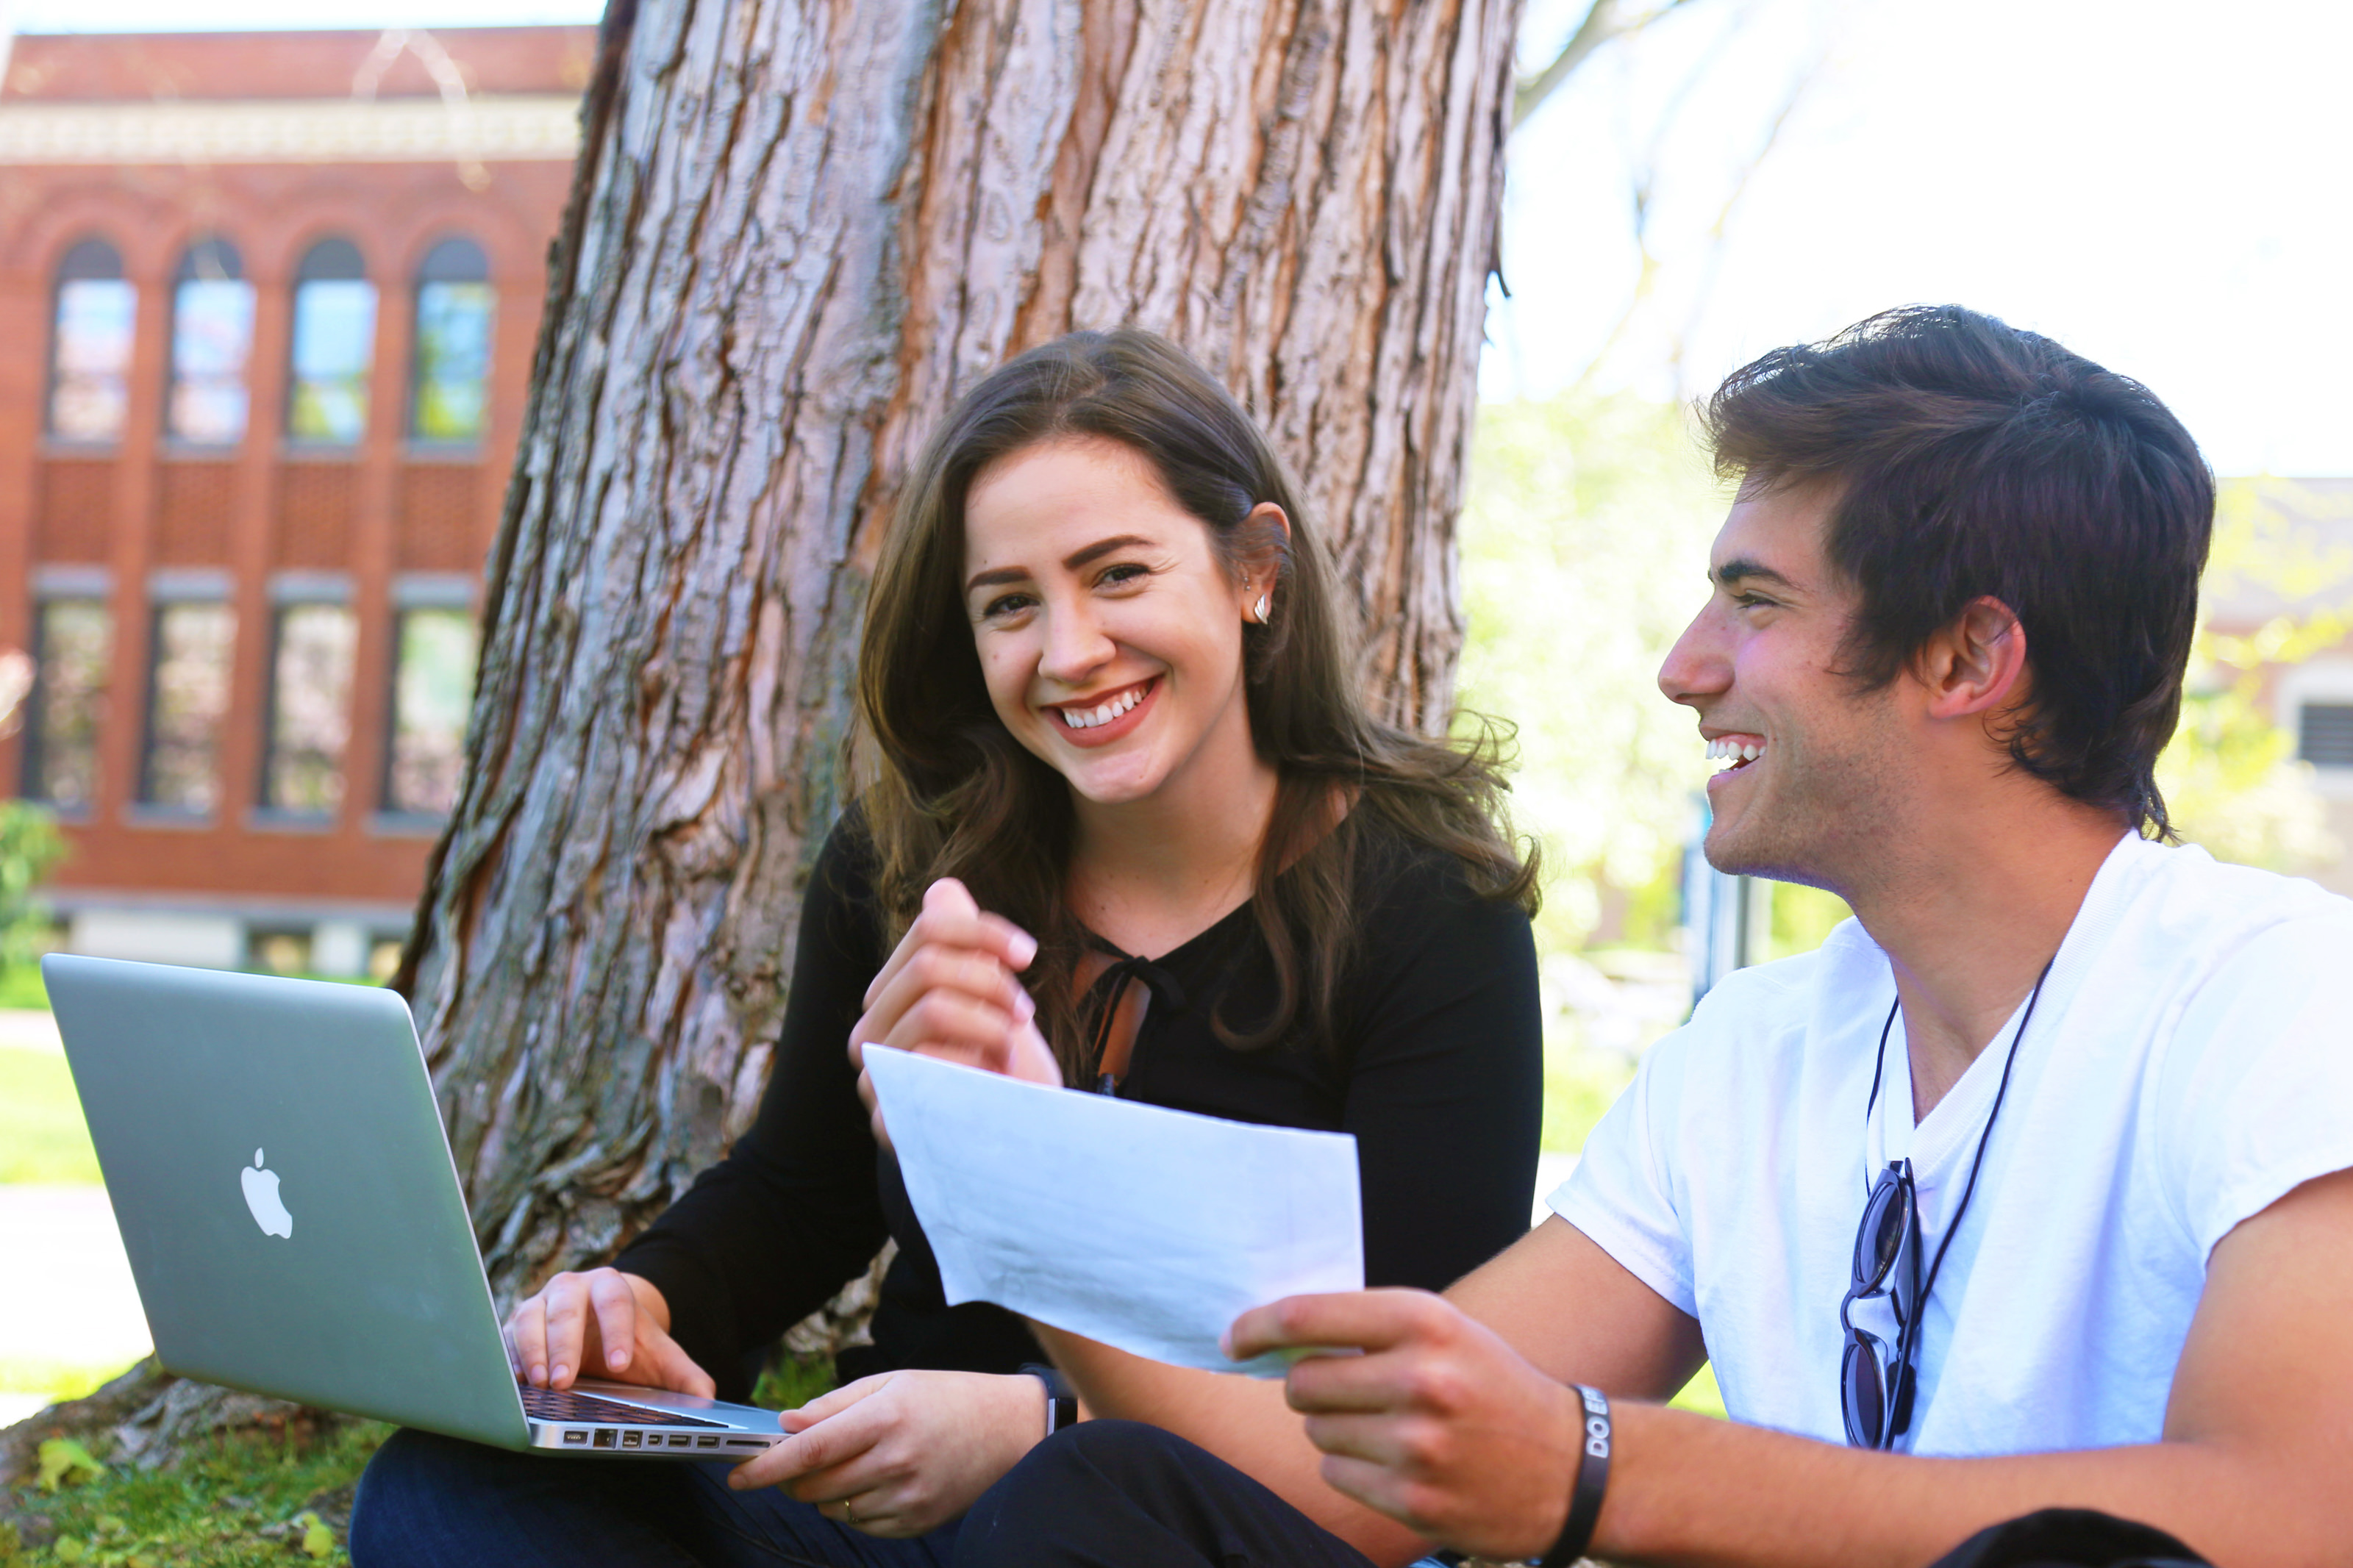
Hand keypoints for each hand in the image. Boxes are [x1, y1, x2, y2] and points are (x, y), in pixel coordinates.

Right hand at [504, 1267, 715, 1397]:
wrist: (596, 1327)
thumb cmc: (628, 1343)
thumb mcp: (657, 1356)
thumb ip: (685, 1375)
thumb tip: (708, 1399)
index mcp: (610, 1287)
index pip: (615, 1302)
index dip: (617, 1330)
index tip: (620, 1363)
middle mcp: (570, 1289)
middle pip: (566, 1308)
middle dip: (565, 1344)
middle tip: (566, 1381)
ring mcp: (538, 1304)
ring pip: (529, 1319)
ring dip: (533, 1352)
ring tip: (542, 1384)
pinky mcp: (512, 1326)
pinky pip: (504, 1339)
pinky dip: (509, 1360)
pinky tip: (516, 1384)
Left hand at [726, 1369, 1051, 1534]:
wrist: (1011, 1429)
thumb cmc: (948, 1397)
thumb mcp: (892, 1382)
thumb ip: (835, 1404)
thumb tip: (786, 1424)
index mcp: (885, 1417)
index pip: (809, 1450)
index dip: (766, 1466)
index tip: (737, 1474)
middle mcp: (895, 1461)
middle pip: (814, 1485)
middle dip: (791, 1479)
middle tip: (796, 1461)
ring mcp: (908, 1497)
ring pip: (834, 1509)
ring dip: (824, 1492)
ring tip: (852, 1464)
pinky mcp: (918, 1522)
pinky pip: (862, 1525)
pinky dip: (854, 1508)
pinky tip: (875, 1483)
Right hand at [850, 879, 1061, 1147]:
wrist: (1015, 1150)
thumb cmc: (1004, 1074)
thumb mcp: (995, 1004)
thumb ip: (967, 947)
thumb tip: (943, 887)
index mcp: (890, 995)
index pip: (926, 932)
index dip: (983, 931)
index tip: (1029, 953)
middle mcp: (870, 1032)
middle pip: (929, 965)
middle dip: (992, 981)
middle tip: (1025, 1014)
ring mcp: (874, 1076)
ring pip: (932, 1006)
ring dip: (991, 1025)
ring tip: (1011, 1052)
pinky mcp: (888, 1117)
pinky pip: (932, 1062)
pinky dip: (981, 1065)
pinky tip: (995, 1086)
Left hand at [1226, 1288, 1583, 1560]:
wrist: (1572, 1466)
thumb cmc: (1493, 1387)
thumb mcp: (1447, 1333)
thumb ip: (1372, 1331)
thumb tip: (1277, 1340)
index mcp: (1426, 1322)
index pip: (1309, 1316)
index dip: (1257, 1327)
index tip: (1234, 1339)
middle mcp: (1421, 1379)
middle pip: (1303, 1381)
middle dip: (1310, 1386)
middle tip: (1346, 1391)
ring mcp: (1417, 1444)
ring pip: (1317, 1431)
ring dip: (1337, 1430)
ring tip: (1390, 1428)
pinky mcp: (1414, 1498)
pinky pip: (1337, 1475)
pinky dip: (1354, 1469)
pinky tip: (1398, 1463)